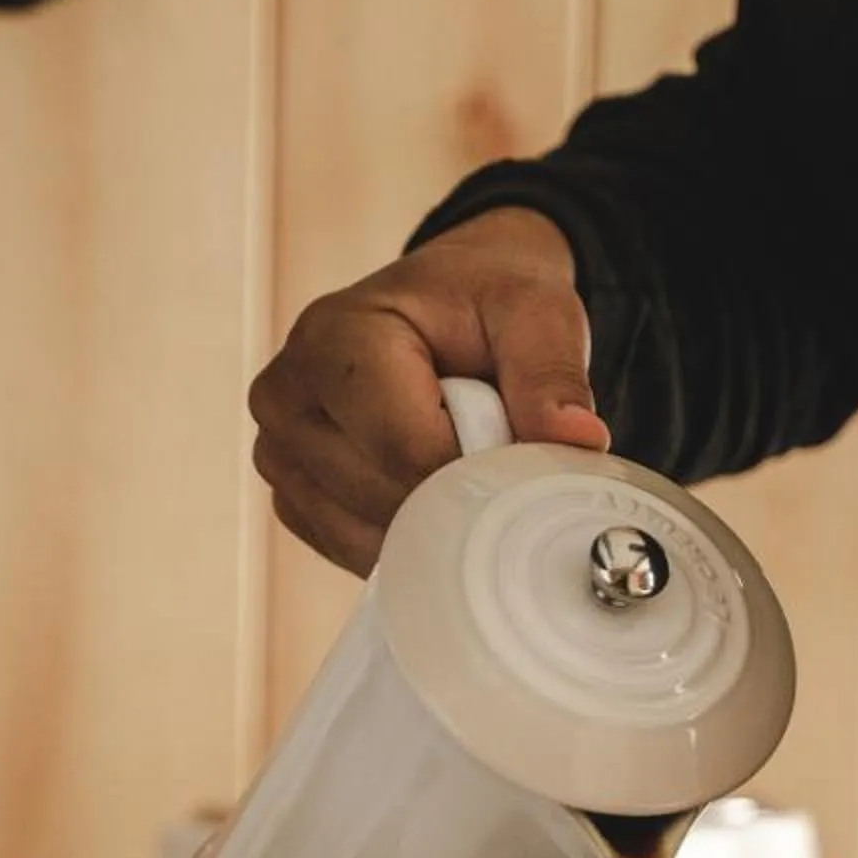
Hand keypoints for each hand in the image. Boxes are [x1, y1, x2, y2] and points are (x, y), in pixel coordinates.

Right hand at [248, 208, 610, 574]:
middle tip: (489, 443)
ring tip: (454, 455)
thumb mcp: (534, 310)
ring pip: (368, 537)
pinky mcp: (293, 498)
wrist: (443, 310)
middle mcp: (286, 397)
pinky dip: (406, 537)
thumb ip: (551, 370)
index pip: (405, 450)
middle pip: (386, 500)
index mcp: (333, 338)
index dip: (474, 468)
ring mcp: (280, 454)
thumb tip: (577, 440)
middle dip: (456, 494)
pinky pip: (354, 552)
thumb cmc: (481, 304)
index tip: (514, 445)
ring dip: (432, 519)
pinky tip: (428, 487)